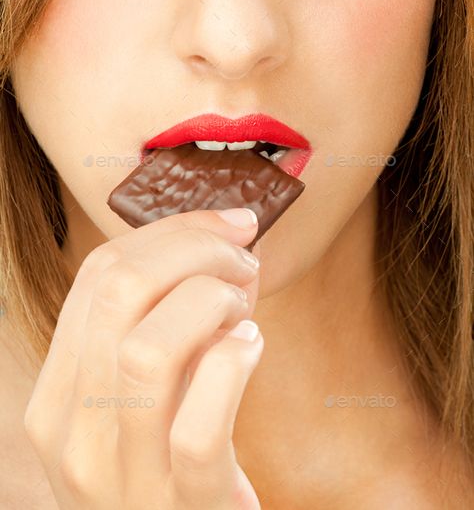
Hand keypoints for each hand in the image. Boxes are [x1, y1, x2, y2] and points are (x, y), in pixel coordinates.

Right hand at [24, 208, 263, 508]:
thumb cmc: (170, 461)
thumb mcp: (137, 393)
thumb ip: (157, 322)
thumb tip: (222, 233)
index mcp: (58, 394)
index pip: (98, 276)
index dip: (168, 232)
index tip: (225, 224)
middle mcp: (75, 434)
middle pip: (119, 294)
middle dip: (194, 250)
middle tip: (242, 259)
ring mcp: (127, 477)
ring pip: (148, 351)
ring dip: (210, 303)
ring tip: (242, 310)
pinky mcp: (189, 506)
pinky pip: (200, 424)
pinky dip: (233, 364)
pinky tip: (250, 348)